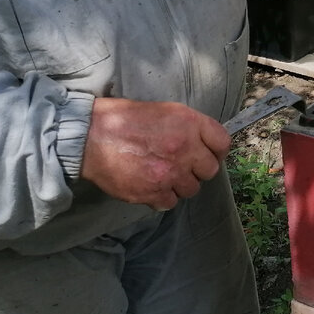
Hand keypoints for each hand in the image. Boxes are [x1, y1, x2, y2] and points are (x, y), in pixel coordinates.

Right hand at [80, 98, 230, 210]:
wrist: (90, 136)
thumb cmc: (124, 119)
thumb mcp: (164, 111)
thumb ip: (188, 126)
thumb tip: (203, 143)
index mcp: (189, 123)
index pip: (222, 143)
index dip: (216, 150)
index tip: (208, 153)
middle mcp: (185, 149)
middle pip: (210, 170)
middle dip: (197, 169)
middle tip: (181, 164)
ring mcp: (170, 173)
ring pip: (191, 189)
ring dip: (179, 184)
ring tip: (161, 173)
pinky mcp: (153, 192)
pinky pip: (170, 202)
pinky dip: (162, 197)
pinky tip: (150, 184)